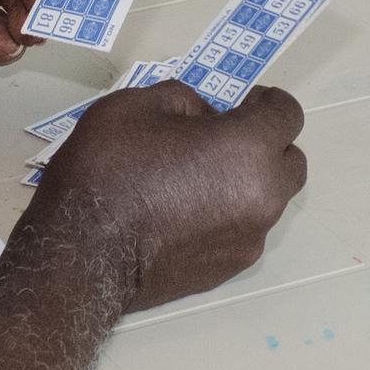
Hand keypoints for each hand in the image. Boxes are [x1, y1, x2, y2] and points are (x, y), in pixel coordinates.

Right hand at [30, 81, 308, 311]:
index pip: (287, 114)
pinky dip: (228, 216)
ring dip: (248, 183)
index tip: (245, 102)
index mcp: (248, 149)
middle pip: (290, 161)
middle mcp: (263, 196)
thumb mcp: (137, 105)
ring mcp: (249, 238)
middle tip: (225, 139)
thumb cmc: (107, 170)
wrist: (80, 253)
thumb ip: (186, 101)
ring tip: (200, 180)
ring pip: (268, 200)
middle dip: (266, 145)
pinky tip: (186, 214)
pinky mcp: (229, 268)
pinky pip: (244, 231)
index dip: (267, 102)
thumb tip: (206, 118)